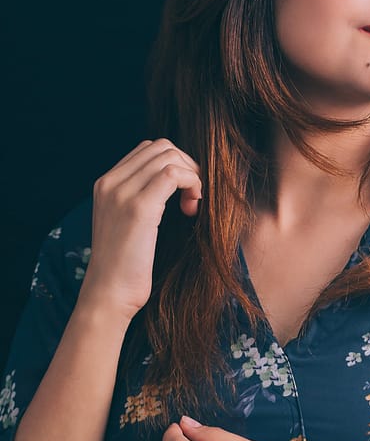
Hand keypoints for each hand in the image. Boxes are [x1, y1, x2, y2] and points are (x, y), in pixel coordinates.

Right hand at [79, 139, 201, 320]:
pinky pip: (173, 174)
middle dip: (186, 166)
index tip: (183, 194)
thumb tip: (174, 181)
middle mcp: (110, 182)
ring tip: (191, 206)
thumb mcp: (127, 223)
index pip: (148, 149)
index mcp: (106, 184)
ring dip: (191, 176)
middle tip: (192, 198)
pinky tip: (191, 208)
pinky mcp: (139, 208)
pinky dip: (192, 184)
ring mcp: (122, 193)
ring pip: (169, 156)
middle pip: (161, 147)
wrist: (109, 294)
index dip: (175, 164)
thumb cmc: (125, 266)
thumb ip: (140, 198)